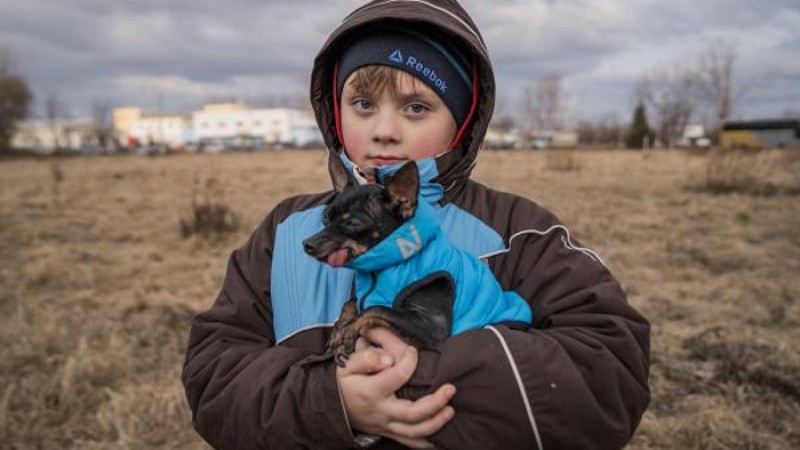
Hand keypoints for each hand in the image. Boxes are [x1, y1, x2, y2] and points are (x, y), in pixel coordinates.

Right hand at [337, 328, 455, 448]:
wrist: (329, 406)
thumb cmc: (341, 382)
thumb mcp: (345, 366)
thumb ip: (365, 358)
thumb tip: (387, 358)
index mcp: (371, 392)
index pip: (397, 376)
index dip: (409, 361)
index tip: (414, 351)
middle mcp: (381, 412)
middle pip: (412, 413)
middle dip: (435, 403)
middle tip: (450, 388)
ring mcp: (385, 425)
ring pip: (414, 432)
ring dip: (436, 423)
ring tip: (451, 410)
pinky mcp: (388, 432)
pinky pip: (409, 442)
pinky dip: (426, 442)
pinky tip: (441, 437)